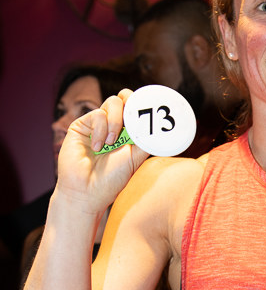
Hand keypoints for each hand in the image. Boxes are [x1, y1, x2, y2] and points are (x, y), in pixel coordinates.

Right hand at [55, 89, 148, 215]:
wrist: (88, 192)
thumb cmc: (111, 180)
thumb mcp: (135, 159)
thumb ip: (146, 141)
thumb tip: (161, 128)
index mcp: (127, 133)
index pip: (136, 110)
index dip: (144, 105)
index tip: (152, 110)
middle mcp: (112, 126)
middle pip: (124, 98)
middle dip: (132, 102)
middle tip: (134, 117)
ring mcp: (97, 125)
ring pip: (113, 102)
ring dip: (117, 121)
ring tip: (112, 142)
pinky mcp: (81, 125)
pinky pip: (98, 114)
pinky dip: (101, 130)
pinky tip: (98, 147)